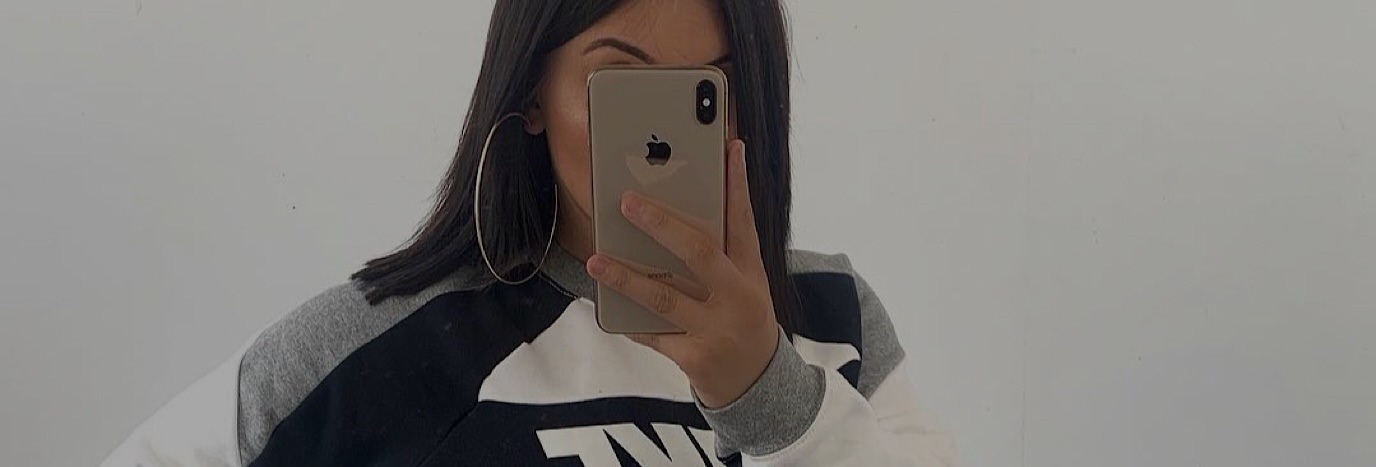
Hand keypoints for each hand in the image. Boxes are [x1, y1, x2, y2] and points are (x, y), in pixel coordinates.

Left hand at [586, 139, 779, 408]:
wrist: (757, 383)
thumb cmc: (741, 319)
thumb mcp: (744, 284)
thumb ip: (720, 253)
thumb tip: (673, 216)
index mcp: (751, 272)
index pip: (745, 220)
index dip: (738, 184)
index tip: (730, 147)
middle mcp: (737, 297)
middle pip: (700, 253)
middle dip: (662, 225)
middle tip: (628, 202)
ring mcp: (717, 329)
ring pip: (665, 298)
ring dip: (627, 277)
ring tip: (596, 261)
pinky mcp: (696, 358)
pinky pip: (653, 335)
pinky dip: (630, 320)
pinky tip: (606, 306)